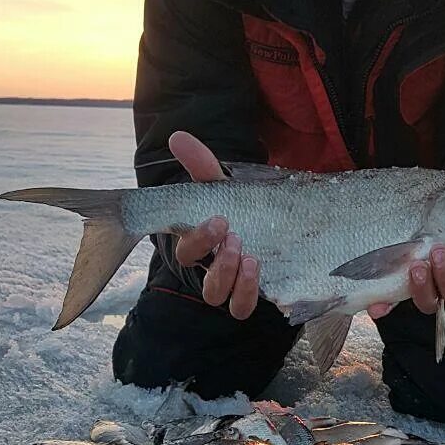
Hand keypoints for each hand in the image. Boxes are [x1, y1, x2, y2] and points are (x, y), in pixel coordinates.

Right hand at [168, 131, 259, 319]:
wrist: (268, 225)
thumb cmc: (236, 208)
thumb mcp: (221, 187)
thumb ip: (201, 165)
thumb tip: (177, 136)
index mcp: (198, 245)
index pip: (186, 251)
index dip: (198, 239)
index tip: (220, 218)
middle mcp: (210, 270)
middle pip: (203, 279)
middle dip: (218, 261)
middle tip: (235, 237)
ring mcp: (229, 286)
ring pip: (218, 297)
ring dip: (232, 280)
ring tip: (250, 257)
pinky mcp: (250, 295)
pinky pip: (241, 308)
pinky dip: (247, 294)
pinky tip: (258, 271)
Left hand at [366, 133, 444, 319]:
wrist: (404, 214)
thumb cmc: (443, 204)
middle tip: (440, 251)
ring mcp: (423, 287)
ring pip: (432, 303)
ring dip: (426, 288)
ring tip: (415, 263)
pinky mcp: (394, 290)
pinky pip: (390, 307)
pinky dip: (384, 307)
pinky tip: (377, 304)